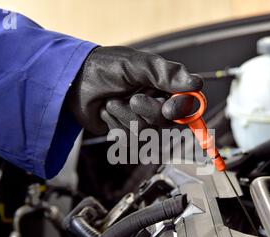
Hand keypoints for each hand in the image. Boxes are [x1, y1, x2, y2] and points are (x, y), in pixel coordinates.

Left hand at [65, 46, 202, 134]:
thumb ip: (165, 74)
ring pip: (146, 131)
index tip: (169, 107)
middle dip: (146, 111)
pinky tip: (107, 111)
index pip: (186, 102)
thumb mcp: (136, 65)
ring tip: (111, 102)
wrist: (74, 82)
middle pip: (166, 121)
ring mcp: (139, 118)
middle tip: (132, 98)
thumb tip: (196, 84)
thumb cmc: (104, 67)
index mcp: (162, 84)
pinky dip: (115, 125)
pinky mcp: (124, 131)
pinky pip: (128, 139)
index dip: (181, 108)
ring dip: (125, 116)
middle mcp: (154, 102)